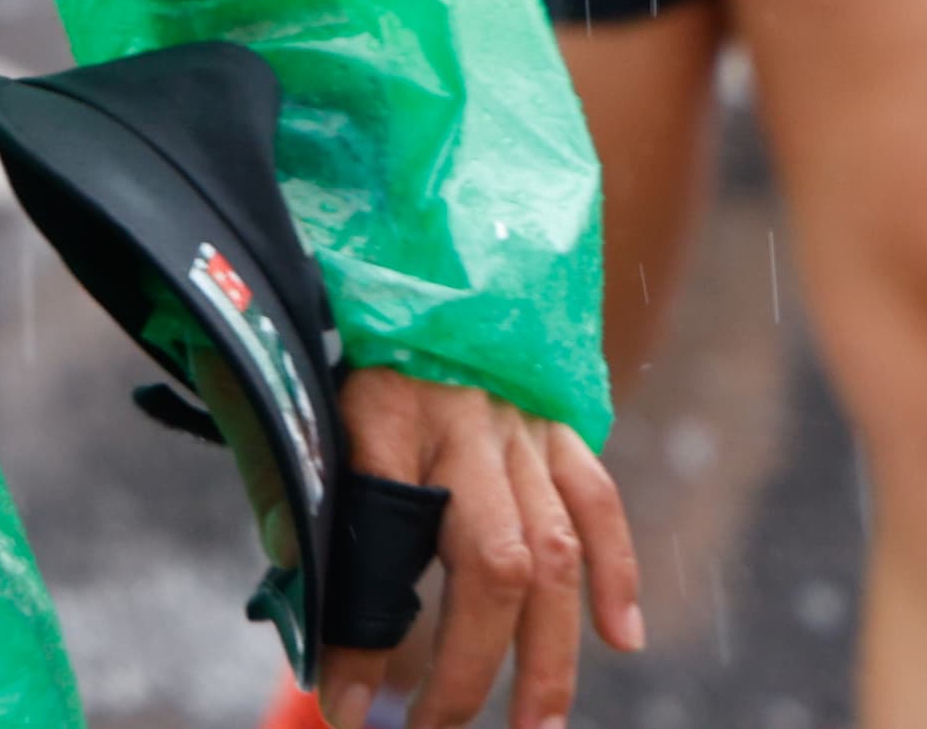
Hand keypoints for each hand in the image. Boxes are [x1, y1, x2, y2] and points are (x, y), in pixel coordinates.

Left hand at [321, 370, 640, 728]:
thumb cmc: (342, 341)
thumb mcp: (304, 407)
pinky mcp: (558, 420)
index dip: (364, 632)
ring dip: (552, 652)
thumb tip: (310, 630)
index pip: (378, 541)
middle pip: (493, 562)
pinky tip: (621, 639)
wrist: (406, 246)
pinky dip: (617, 573)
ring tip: (537, 726)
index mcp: (384, 411)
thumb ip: (307, 504)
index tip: (343, 705)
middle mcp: (466, 423)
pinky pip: (598, 501)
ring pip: (556, 550)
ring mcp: (523, 424)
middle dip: (473, 667)